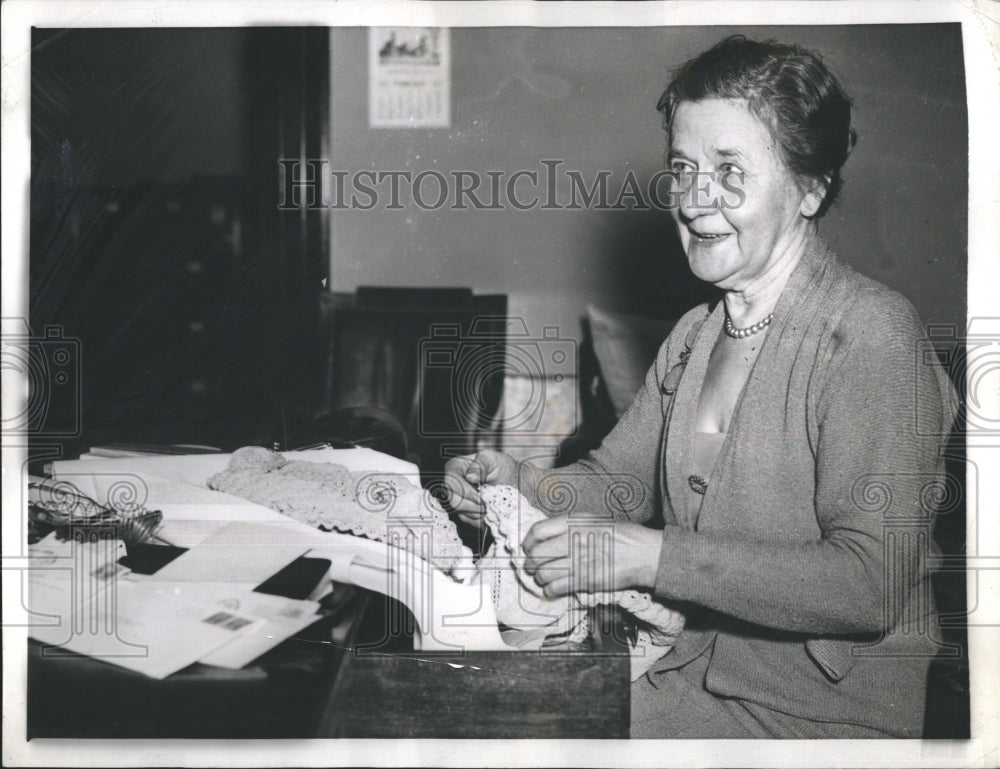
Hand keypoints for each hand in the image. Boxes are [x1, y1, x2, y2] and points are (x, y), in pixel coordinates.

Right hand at [443, 450, 517, 526]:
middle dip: (471, 505)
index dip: (465, 492)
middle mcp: (453, 484)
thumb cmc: (501, 466)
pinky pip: (469, 520)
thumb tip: (470, 477)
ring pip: (460, 512)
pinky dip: (481, 519)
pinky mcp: (466, 512)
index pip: (451, 483)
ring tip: (490, 506)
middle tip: (487, 504)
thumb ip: (480, 465)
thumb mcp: (492, 460)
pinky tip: (489, 512)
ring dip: (478, 513)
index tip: (481, 497)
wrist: (512, 480)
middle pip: (452, 500)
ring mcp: (458, 499)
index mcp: (456, 467)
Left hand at [522, 514, 662, 596]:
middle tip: (532, 568)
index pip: (537, 531)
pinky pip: (556, 588)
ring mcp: (579, 561)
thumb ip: (568, 525)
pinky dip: (550, 590)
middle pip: (536, 554)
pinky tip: (552, 589)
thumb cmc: (620, 535)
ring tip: (542, 579)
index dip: (527, 542)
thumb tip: (544, 536)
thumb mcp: (592, 519)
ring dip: (539, 579)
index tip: (527, 548)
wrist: (644, 553)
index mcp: (573, 522)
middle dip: (530, 564)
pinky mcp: (585, 580)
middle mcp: (573, 539)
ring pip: (543, 573)